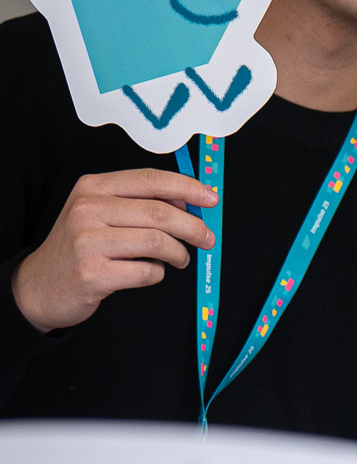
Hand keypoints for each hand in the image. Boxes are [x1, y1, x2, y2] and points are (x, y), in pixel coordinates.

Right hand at [11, 168, 219, 332]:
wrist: (40, 285)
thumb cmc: (80, 248)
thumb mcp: (99, 214)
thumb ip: (138, 203)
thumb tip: (187, 199)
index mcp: (92, 187)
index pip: (149, 179)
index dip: (186, 187)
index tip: (210, 199)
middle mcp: (88, 209)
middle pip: (159, 212)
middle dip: (192, 227)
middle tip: (207, 239)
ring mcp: (88, 241)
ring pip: (157, 242)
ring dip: (178, 253)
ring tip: (180, 259)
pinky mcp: (94, 274)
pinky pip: (147, 272)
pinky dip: (158, 274)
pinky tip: (150, 272)